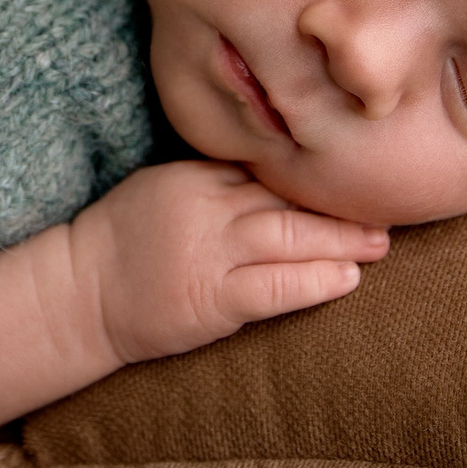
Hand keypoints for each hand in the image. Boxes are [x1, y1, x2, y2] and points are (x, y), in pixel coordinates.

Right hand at [71, 161, 388, 364]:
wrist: (78, 294)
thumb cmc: (123, 242)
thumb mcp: (165, 187)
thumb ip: (216, 179)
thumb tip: (280, 171)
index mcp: (196, 175)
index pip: (268, 167)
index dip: (316, 171)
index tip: (356, 170)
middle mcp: (205, 207)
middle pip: (287, 197)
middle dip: (340, 205)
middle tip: (387, 207)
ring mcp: (208, 254)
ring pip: (288, 237)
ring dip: (340, 240)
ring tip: (379, 242)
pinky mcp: (210, 300)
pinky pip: (272, 287)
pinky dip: (314, 281)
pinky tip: (346, 279)